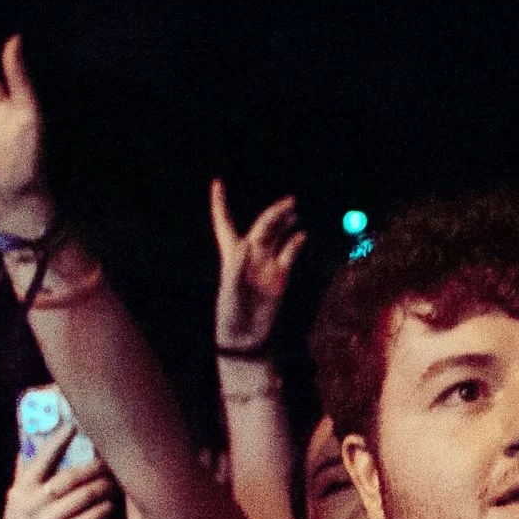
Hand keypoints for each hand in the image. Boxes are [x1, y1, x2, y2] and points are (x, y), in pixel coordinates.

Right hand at [0, 424, 114, 518]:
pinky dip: (100, 510)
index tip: (74, 425)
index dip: (58, 440)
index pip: (40, 458)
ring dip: (101, 487)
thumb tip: (25, 446)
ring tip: (113, 481)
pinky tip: (109, 504)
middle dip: (92, 466)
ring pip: (81, 498)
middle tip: (108, 458)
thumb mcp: (15, 503)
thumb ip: (23, 476)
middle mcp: (31, 504)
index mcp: (21, 490)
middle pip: (68, 477)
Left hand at [212, 182, 305, 355]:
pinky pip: (290, 252)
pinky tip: (301, 235)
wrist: (245, 336)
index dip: (220, 203)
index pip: (224, 223)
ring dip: (284, 222)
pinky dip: (295, 242)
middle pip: (262, 226)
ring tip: (293, 210)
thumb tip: (246, 245)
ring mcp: (266, 263)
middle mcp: (250, 255)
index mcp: (231, 255)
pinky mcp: (280, 275)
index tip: (217, 182)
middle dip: (274, 213)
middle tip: (289, 203)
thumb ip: (236, 269)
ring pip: (277, 234)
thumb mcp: (230, 292)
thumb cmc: (230, 314)